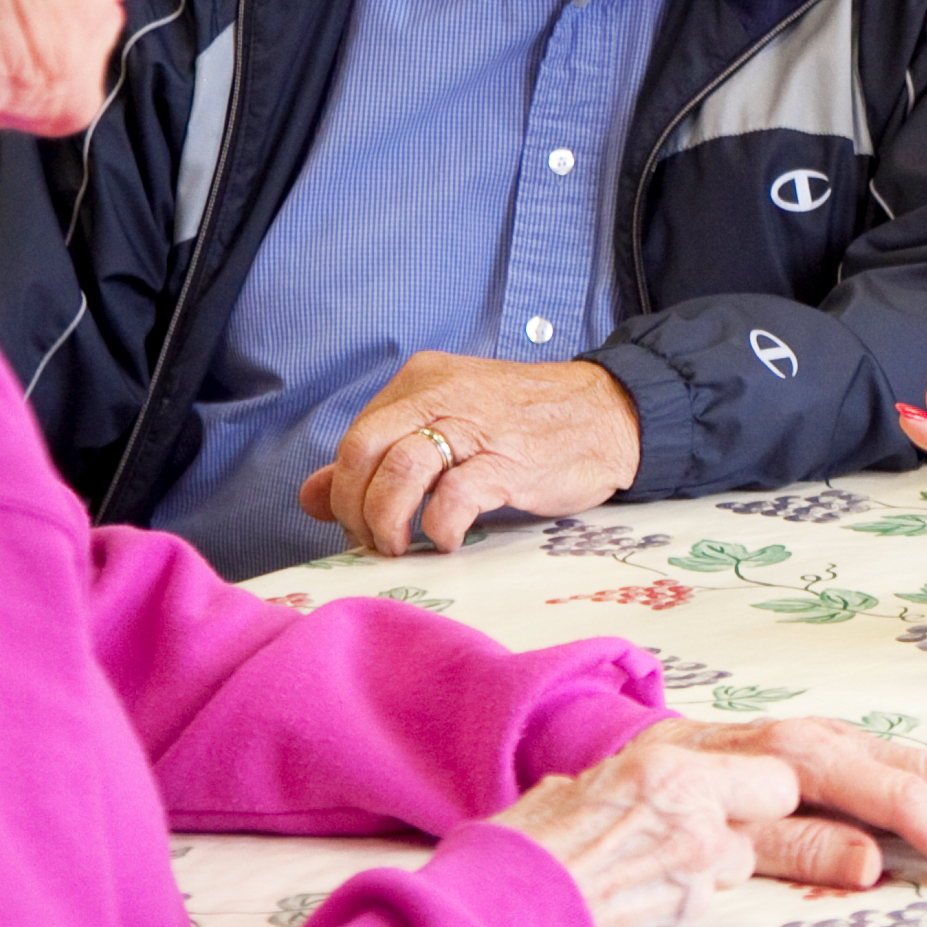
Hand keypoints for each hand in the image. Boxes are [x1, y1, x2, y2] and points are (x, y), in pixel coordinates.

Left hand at [298, 352, 643, 556]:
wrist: (615, 412)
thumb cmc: (531, 425)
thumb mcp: (451, 428)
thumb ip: (383, 459)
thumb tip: (311, 495)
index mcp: (424, 381)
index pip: (356, 437)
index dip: (346, 489)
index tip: (362, 524)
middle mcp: (443, 394)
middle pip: (363, 449)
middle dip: (356, 507)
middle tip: (374, 541)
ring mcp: (478, 425)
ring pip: (400, 469)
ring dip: (387, 520)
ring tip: (400, 546)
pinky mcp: (511, 460)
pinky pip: (454, 496)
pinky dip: (439, 526)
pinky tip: (447, 540)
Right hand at [492, 735, 787, 926]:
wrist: (486, 924)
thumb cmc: (520, 846)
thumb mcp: (579, 784)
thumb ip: (638, 786)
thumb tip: (651, 789)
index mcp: (675, 779)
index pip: (778, 783)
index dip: (756, 794)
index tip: (735, 802)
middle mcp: (697, 835)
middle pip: (745, 843)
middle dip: (710, 848)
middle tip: (652, 853)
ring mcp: (692, 898)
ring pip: (715, 890)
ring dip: (683, 890)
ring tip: (620, 891)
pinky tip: (616, 926)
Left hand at [627, 716, 926, 894]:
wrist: (624, 770)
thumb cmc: (666, 810)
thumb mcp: (716, 837)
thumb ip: (795, 846)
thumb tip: (873, 862)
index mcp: (801, 751)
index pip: (901, 797)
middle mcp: (830, 737)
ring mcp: (841, 742)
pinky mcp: (844, 756)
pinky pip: (914, 773)